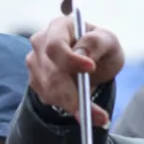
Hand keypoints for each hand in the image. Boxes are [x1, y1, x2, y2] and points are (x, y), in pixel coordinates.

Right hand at [26, 11, 124, 126]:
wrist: (93, 63)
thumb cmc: (100, 48)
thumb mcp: (108, 41)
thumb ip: (98, 42)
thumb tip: (83, 54)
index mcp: (59, 26)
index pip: (55, 45)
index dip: (70, 59)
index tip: (90, 68)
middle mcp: (41, 43)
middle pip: (51, 73)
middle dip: (73, 95)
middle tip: (96, 113)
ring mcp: (35, 63)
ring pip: (50, 90)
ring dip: (73, 105)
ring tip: (97, 116)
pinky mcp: (36, 82)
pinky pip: (49, 98)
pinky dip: (69, 108)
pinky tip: (84, 110)